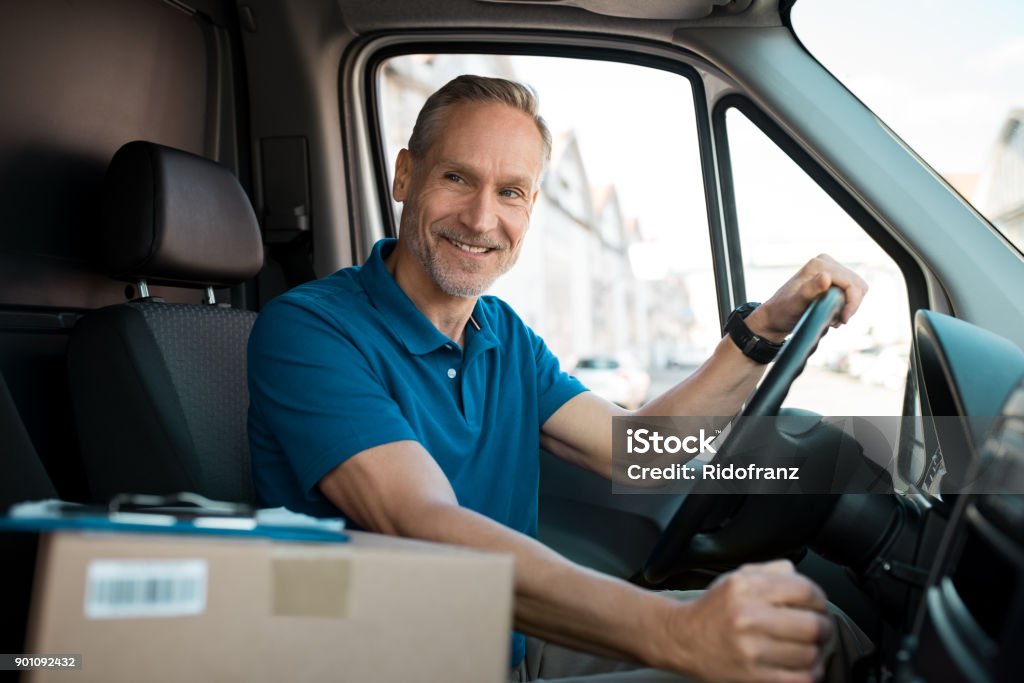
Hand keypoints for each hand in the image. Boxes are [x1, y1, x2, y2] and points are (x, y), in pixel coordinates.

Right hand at [663, 560, 832, 682]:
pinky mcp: (753, 677)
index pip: (805, 590)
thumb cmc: (712, 609)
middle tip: (819, 627)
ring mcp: (751, 650)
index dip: (820, 599)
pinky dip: (810, 673)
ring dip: (816, 651)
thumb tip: (799, 575)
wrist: (682, 639)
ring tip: (807, 646)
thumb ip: (770, 571)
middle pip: (813, 625)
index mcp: (746, 587)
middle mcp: (748, 617)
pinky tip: (802, 665)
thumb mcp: (735, 578)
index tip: (818, 605)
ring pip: (810, 654)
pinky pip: (800, 679)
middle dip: (823, 627)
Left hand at [745, 254, 867, 342]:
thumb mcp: (795, 303)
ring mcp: (830, 269)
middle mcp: (826, 262)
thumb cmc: (783, 311)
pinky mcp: (833, 278)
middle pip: (858, 285)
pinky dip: (846, 304)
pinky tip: (831, 312)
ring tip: (832, 317)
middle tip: (835, 321)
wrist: (776, 316)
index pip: (852, 283)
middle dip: (851, 305)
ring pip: (858, 289)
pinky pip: (852, 291)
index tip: (842, 320)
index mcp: (819, 264)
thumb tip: (826, 277)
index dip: (852, 304)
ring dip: (849, 306)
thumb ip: (810, 290)